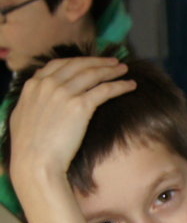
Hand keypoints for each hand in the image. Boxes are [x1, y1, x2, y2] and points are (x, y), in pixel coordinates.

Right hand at [7, 57, 135, 222]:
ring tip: (124, 70)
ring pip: (93, 74)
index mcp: (33, 85)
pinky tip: (130, 85)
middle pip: (79, 65)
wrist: (35, 161)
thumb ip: (32, 102)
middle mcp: (48, 84)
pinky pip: (105, 90)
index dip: (78, 61)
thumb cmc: (28, 147)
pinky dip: (119, 85)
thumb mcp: (22, 117)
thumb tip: (37, 100)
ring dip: (111, 70)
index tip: (90, 61)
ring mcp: (64, 93)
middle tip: (114, 62)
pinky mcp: (80, 106)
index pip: (59, 65)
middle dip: (98, 61)